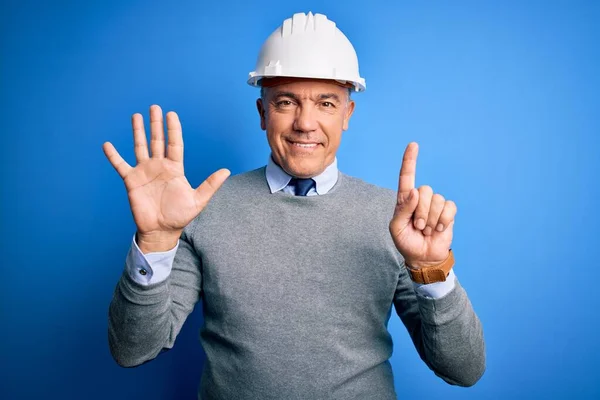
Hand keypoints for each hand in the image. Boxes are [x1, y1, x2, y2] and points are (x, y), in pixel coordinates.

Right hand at [103, 105, 229, 251]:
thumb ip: (210, 184)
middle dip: (156, 124)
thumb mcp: (198, 200)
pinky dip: (113, 156)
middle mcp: (159, 166)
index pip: (174, 144)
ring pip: (140, 147)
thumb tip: (226, 171)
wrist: (161, 231)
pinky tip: (107, 144)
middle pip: (157, 140)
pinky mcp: (131, 181)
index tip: (171, 114)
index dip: (173, 129)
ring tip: (136, 115)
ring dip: (138, 132)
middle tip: (155, 107)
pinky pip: (120, 165)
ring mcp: (145, 172)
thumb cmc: (180, 216)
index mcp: (175, 168)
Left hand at [389, 142, 455, 267]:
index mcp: (405, 200)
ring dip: (431, 219)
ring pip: (437, 200)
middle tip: (418, 227)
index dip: (410, 160)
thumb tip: (414, 191)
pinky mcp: (448, 212)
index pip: (406, 177)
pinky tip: (438, 229)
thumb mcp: (396, 228)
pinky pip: (449, 207)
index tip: (413, 145)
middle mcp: (421, 198)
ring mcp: (435, 205)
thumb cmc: (406, 242)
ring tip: (427, 230)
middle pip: (424, 190)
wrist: (423, 257)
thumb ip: (402, 209)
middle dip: (421, 212)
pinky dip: (443, 220)